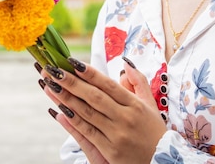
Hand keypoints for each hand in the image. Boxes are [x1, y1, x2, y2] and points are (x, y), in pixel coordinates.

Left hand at [42, 58, 165, 163]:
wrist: (164, 161)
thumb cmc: (154, 131)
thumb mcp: (151, 104)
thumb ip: (138, 82)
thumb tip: (125, 62)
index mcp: (135, 104)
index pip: (108, 84)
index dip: (89, 73)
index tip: (72, 61)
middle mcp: (126, 118)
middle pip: (94, 96)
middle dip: (71, 82)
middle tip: (53, 69)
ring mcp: (117, 135)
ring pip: (87, 113)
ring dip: (66, 98)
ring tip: (50, 86)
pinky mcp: (111, 151)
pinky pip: (87, 133)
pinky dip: (72, 122)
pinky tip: (59, 111)